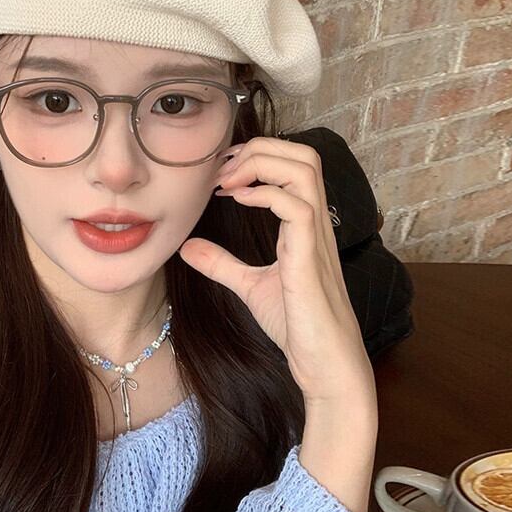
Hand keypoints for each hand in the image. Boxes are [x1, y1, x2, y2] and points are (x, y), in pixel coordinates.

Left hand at [177, 135, 373, 403]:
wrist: (324, 363)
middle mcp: (316, 222)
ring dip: (261, 165)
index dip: (258, 154)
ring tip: (227, 182)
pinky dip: (265, 195)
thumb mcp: (250, 286)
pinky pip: (296, 207)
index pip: (294, 162)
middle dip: (260, 148)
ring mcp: (316, 237)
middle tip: (222, 170)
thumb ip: (222, 263)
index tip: (221, 171)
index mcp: (305, 223)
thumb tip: (187, 246)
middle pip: (304, 154)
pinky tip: (238, 202)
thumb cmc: (298, 324)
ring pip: (304, 170)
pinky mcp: (310, 258)